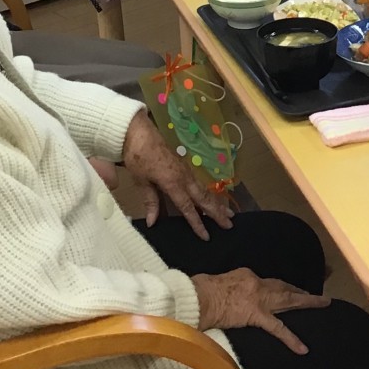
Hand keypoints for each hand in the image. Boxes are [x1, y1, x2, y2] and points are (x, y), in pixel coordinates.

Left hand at [121, 111, 232, 239]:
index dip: (197, 223)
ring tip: (229, 214)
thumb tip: (153, 223)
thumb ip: (150, 202)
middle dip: (217, 213)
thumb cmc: (138, 157)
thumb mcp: (141, 181)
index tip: (206, 236)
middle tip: (230, 225)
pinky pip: (199, 184)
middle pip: (204, 198)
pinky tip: (211, 200)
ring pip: (204, 190)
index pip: (188, 207)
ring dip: (216, 203)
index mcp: (173, 183)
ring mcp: (186, 171)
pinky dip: (208, 194)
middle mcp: (184, 178)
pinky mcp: (184, 166)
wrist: (139, 132)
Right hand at [192, 268, 330, 354]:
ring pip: (288, 299)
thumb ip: (230, 289)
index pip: (267, 282)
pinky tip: (303, 348)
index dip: (278, 287)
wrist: (198, 297)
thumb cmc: (200, 291)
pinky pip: (277, 328)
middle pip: (283, 286)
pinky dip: (291, 338)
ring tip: (324, 303)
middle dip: (299, 290)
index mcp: (247, 275)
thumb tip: (231, 298)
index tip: (286, 290)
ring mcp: (259, 298)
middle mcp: (257, 283)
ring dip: (307, 302)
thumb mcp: (218, 283)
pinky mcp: (256, 315)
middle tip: (316, 293)